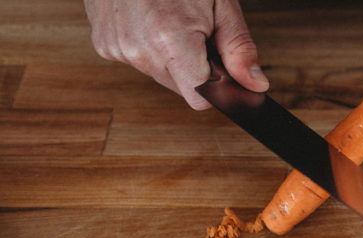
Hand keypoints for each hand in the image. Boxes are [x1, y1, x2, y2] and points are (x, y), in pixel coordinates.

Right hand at [84, 0, 268, 109]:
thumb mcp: (220, 3)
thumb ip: (238, 48)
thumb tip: (255, 85)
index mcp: (170, 40)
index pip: (200, 98)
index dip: (215, 87)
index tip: (221, 69)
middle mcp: (139, 49)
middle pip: (181, 88)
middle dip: (195, 68)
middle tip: (196, 30)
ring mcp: (117, 47)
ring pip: (160, 75)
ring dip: (171, 58)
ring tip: (171, 20)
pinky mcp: (103, 43)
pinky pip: (138, 60)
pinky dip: (148, 47)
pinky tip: (150, 20)